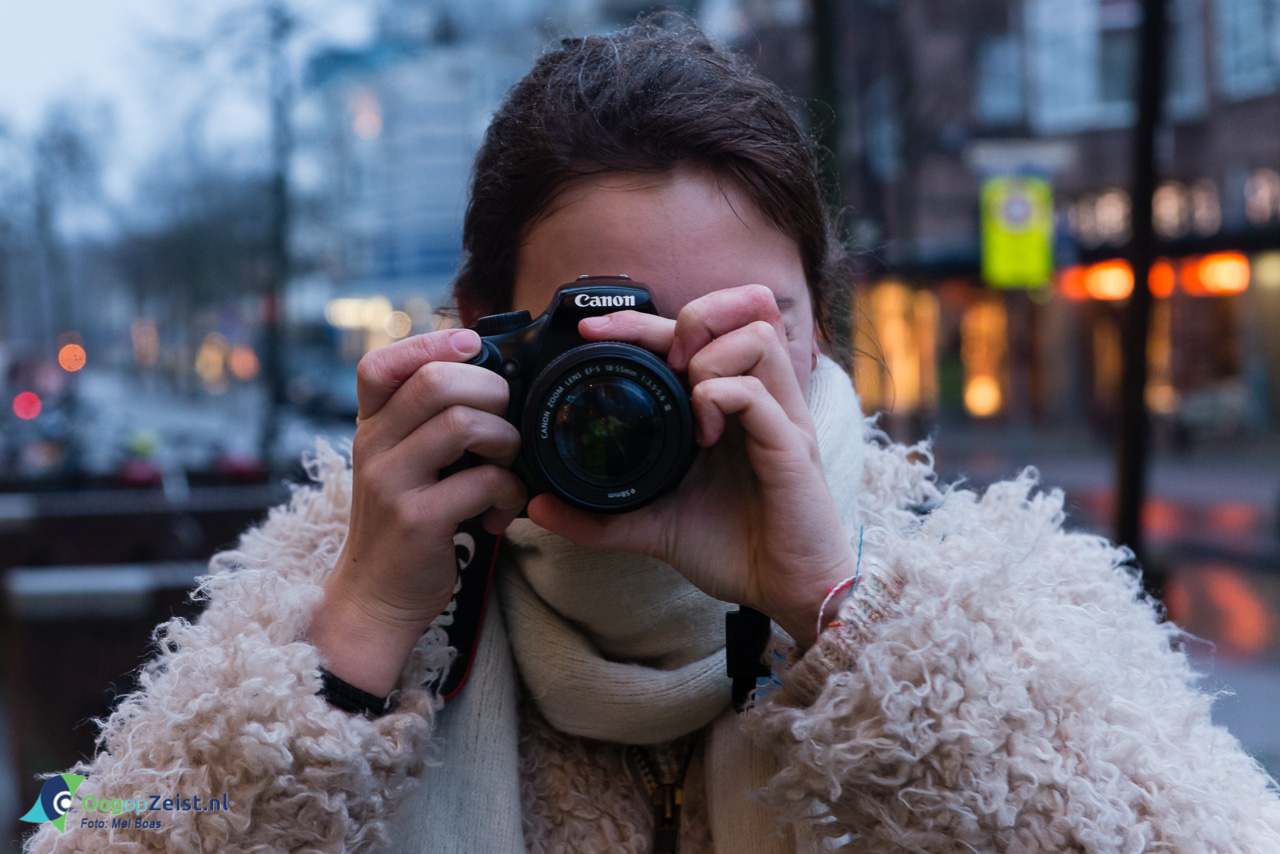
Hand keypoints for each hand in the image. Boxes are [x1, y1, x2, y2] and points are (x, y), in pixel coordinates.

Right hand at [307, 328, 527, 695]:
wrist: (375, 597)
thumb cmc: (405, 522)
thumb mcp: (402, 464)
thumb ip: (429, 423)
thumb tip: (494, 378)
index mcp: (370, 427)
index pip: (379, 364)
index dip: (429, 343)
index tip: (473, 345)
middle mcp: (373, 448)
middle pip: (434, 383)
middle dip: (489, 389)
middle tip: (507, 415)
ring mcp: (391, 483)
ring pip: (461, 424)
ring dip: (504, 438)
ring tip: (507, 462)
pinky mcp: (418, 520)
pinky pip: (481, 482)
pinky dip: (508, 490)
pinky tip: (501, 509)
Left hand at [526, 285, 855, 647]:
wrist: (787, 592)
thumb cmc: (734, 549)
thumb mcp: (652, 526)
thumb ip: (598, 516)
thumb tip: (538, 505)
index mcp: (732, 403)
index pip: (699, 330)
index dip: (645, 318)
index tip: (593, 331)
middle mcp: (762, 398)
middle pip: (743, 307)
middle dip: (690, 315)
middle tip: (659, 357)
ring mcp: (781, 417)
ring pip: (757, 336)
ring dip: (710, 356)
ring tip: (689, 398)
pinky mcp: (792, 447)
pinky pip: (759, 394)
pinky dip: (723, 397)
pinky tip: (704, 432)